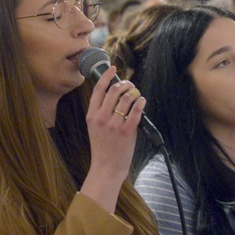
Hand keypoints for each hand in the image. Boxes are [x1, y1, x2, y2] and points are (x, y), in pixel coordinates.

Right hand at [81, 66, 144, 211]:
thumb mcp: (94, 127)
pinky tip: (142, 101)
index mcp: (92, 115)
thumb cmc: (102, 147)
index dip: (106, 75)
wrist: (106, 167)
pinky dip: (140, 103)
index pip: (98, 89)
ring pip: (126, 99)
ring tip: (136, 95)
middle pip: (114, 90)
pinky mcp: (126, 131)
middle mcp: (101, 118)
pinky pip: (136, 111)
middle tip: (130, 85)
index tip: (113, 68)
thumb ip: (101, 111)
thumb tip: (115, 93)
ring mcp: (114, 125)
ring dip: (134, 93)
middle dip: (125, 84)